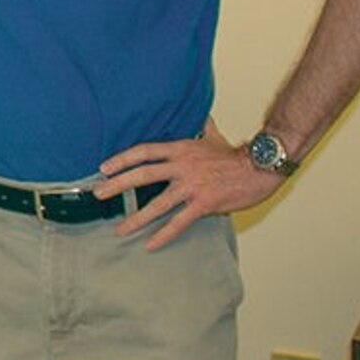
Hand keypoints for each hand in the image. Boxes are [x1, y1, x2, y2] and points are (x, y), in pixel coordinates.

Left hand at [97, 123, 286, 250]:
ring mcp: (193, 186)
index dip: (122, 159)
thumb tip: (200, 115)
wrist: (262, 168)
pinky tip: (150, 244)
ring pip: (158, 204)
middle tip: (98, 194)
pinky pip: (179, 222)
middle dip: (117, 185)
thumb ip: (202, 127)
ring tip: (120, 229)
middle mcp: (183, 166)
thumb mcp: (214, 136)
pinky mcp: (205, 204)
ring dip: (136, 218)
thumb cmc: (237, 155)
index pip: (144, 151)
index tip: (104, 168)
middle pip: (143, 175)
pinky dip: (163, 235)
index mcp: (181, 149)